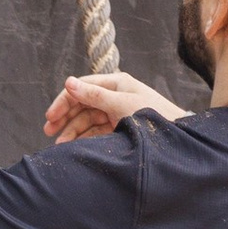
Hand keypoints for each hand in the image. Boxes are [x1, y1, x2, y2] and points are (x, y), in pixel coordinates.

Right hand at [43, 67, 183, 141]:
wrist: (179, 139)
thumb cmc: (154, 116)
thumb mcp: (122, 104)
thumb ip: (94, 95)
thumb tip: (68, 82)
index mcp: (116, 83)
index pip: (82, 87)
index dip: (65, 100)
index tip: (51, 116)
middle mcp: (114, 96)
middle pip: (82, 104)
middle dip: (65, 117)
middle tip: (48, 131)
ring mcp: (116, 113)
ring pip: (87, 120)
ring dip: (72, 131)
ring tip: (60, 145)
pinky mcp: (119, 129)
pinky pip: (96, 132)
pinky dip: (84, 138)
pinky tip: (74, 146)